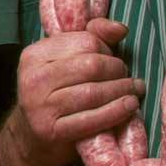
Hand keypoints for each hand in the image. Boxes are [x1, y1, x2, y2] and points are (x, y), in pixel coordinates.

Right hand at [7, 20, 143, 165]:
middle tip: (128, 78)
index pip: (86, 42)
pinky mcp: (51, 131)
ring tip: (135, 91)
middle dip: (118, 70)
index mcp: (34, 54)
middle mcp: (33, 78)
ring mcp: (39, 106)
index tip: (112, 60)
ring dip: (123, 90)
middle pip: (92, 66)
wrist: (29, 136)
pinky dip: (117, 111)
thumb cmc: (54, 93)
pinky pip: (93, 118)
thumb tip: (120, 28)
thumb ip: (92, 37)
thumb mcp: (64, 61)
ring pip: (94, 92)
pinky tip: (130, 106)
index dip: (107, 50)